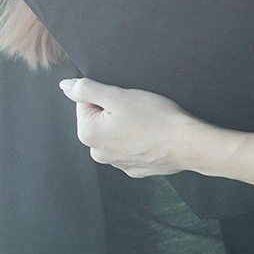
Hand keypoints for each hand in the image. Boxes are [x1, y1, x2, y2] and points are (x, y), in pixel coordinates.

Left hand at [60, 78, 202, 176]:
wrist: (188, 143)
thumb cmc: (155, 119)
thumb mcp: (117, 95)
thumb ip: (86, 89)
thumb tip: (66, 86)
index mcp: (88, 134)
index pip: (85, 103)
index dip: (105, 95)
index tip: (123, 100)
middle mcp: (98, 153)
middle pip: (99, 118)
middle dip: (115, 110)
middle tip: (136, 110)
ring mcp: (117, 163)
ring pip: (116, 131)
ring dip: (127, 124)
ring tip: (145, 122)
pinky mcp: (134, 167)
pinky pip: (130, 145)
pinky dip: (138, 138)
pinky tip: (151, 134)